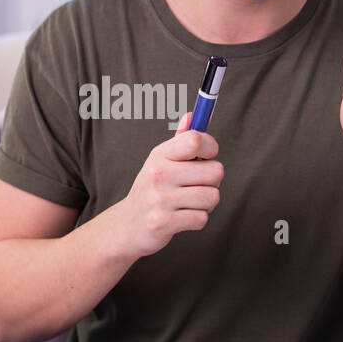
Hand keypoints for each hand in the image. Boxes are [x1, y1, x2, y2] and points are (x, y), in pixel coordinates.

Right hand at [114, 113, 223, 258]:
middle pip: (215, 171)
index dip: (210, 147)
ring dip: (206, 203)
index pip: (195, 140)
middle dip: (212, 181)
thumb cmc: (151, 191)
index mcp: (160, 155)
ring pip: (212, 196)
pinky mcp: (165, 222)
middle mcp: (159, 174)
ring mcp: (161, 199)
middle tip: (196, 185)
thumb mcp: (160, 163)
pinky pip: (202, 218)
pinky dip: (197, 219)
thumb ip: (180, 141)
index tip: (207, 156)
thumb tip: (192, 115)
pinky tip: (183, 216)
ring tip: (189, 203)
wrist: (127, 226)